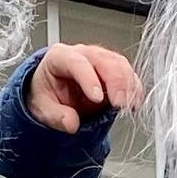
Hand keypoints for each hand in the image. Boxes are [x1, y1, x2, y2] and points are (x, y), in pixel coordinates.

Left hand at [26, 42, 144, 133]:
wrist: (54, 93)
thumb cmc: (47, 93)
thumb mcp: (42, 107)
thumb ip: (55, 115)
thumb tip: (71, 123)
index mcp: (59, 57)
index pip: (76, 62)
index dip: (89, 79)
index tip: (96, 98)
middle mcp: (82, 54)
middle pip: (103, 60)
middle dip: (115, 81)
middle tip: (119, 103)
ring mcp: (100, 59)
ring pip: (119, 64)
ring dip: (128, 85)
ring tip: (129, 105)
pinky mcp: (113, 70)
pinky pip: (128, 74)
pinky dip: (134, 88)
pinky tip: (134, 102)